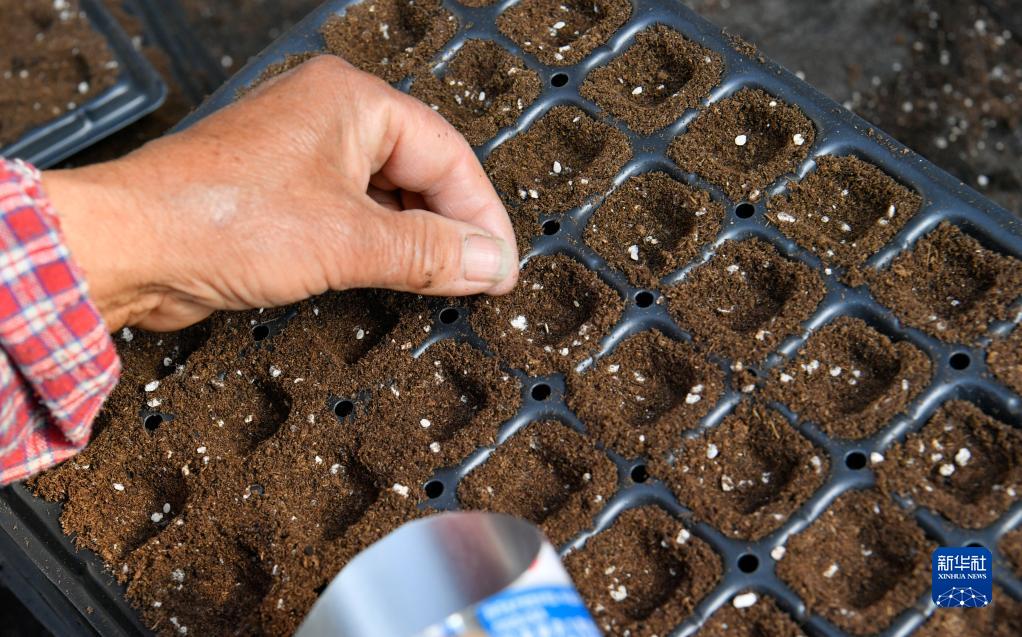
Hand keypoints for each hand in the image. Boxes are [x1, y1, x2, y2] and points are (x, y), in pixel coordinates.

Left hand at [41, 55, 517, 331]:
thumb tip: (487, 261)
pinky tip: (393, 276)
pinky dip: (378, 246)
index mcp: (352, 101)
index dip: (481, 215)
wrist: (130, 246)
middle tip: (477, 278)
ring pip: (386, 195)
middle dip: (451, 227)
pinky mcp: (281, 191)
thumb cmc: (218, 218)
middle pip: (420, 171)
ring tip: (442, 282)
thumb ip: (428, 252)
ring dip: (415, 240)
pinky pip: (351, 214)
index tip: (499, 265)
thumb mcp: (348, 241)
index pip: (447, 154)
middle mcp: (328, 117)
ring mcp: (302, 154)